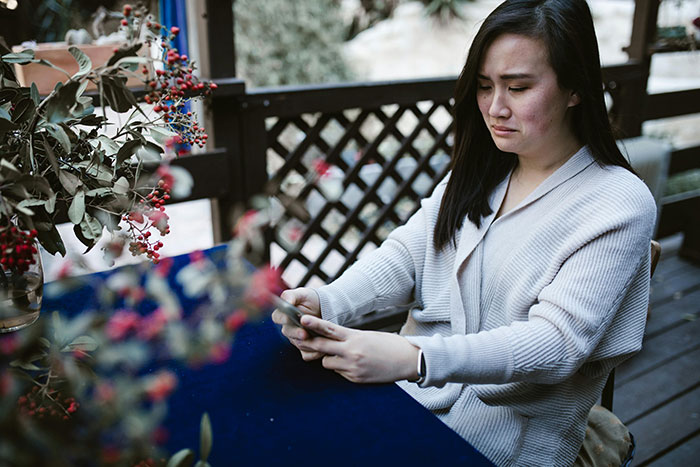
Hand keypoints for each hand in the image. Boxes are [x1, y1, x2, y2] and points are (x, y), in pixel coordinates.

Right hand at [271, 288, 323, 360]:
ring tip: (316, 340)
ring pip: (298, 344)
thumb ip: (291, 296)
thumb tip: (285, 301)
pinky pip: (307, 354)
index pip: (277, 317)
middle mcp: (288, 328)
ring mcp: (296, 339)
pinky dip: (314, 353)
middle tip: (304, 334)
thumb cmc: (311, 299)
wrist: (326, 309)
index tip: (288, 318)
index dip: (282, 319)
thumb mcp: (302, 294)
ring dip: (306, 343)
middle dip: (296, 333)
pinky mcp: (306, 348)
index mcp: (284, 314)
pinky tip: (322, 349)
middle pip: (288, 333)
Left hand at [300, 315, 420, 383]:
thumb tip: (328, 339)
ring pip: (327, 362)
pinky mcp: (355, 378)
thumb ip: (347, 337)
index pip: (329, 329)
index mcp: (354, 337)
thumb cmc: (387, 344)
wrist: (406, 360)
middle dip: (309, 343)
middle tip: (299, 338)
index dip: (314, 324)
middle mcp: (351, 352)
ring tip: (344, 354)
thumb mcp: (366, 335)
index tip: (302, 319)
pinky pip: (339, 372)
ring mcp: (352, 367)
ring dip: (329, 358)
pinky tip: (355, 364)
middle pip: (321, 347)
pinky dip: (341, 368)